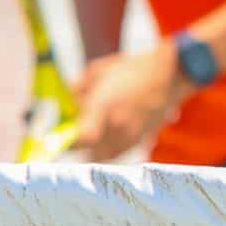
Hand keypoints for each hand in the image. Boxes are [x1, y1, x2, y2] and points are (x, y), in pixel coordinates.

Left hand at [71, 43, 183, 161]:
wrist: (168, 74)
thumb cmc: (131, 68)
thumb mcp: (97, 71)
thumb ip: (77, 90)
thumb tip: (66, 106)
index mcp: (105, 105)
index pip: (81, 139)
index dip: (66, 142)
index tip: (57, 136)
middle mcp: (117, 125)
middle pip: (87, 152)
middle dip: (77, 146)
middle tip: (73, 132)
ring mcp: (130, 135)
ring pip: (101, 156)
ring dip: (92, 148)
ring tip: (94, 129)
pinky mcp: (139, 141)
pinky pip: (115, 153)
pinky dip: (107, 148)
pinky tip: (108, 131)